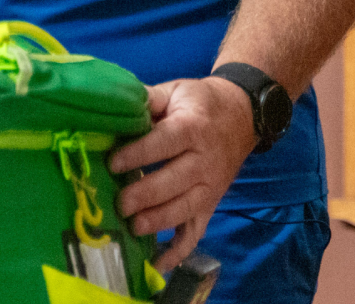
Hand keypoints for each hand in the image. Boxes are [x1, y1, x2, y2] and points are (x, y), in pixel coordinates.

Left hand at [107, 75, 256, 271]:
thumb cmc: (200, 103)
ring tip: (134, 226)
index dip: (138, 154)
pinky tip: (157, 263)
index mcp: (193, 127)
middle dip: (146, 194)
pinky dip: (179, 250)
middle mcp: (204, 160)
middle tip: (121, 203)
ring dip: (159, 220)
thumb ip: (147, 98)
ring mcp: (210, 186)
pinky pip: (197, 231)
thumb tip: (114, 104)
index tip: (113, 163)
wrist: (241, 116)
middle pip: (175, 181)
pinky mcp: (210, 204)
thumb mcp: (176, 90)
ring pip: (185, 208)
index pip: (165, 143)